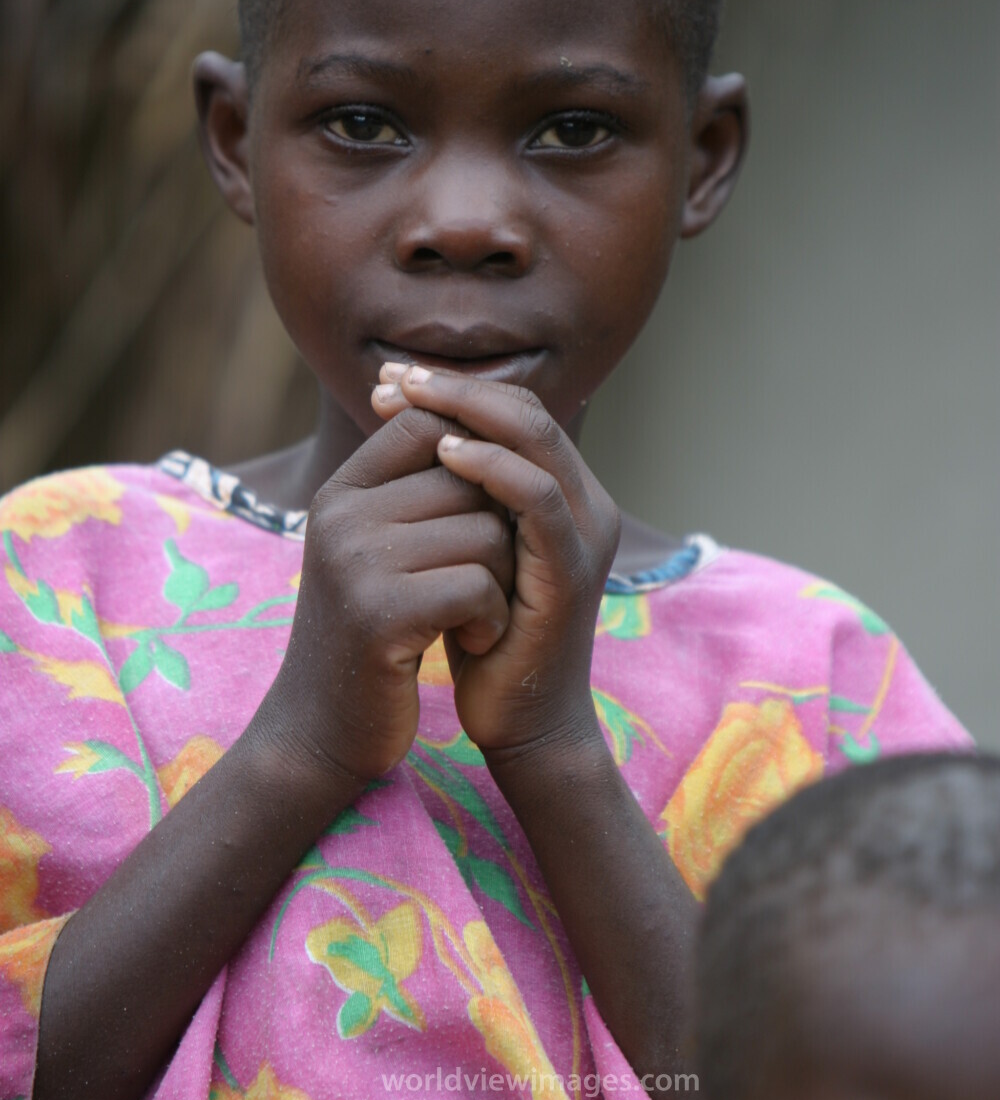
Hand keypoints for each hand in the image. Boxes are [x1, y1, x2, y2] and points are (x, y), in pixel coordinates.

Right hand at [266, 405, 514, 786]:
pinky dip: (493, 617)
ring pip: (485, 532)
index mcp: (341, 492)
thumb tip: (486, 417)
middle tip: (488, 576)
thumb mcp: (378, 551)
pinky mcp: (380, 615)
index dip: (475, 455)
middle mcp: (340, 516)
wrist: (322, 731)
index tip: (481, 511)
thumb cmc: (372, 634)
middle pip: (469, 478)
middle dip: (498, 527)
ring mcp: (355, 564)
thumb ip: (416, 490)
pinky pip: (478, 585)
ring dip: (502, 579)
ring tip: (476, 613)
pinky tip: (474, 639)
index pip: (425, 423)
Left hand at [372, 365, 620, 756]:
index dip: (454, 388)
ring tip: (414, 396)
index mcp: (562, 495)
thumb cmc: (485, 640)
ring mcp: (582, 534)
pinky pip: (534, 496)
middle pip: (528, 411)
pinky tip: (444, 454)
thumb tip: (401, 436)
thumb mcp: (466, 554)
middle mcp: (584, 503)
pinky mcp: (570, 569)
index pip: (514, 412)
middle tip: (396, 375)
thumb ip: (457, 500)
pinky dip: (490, 466)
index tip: (390, 380)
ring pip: (536, 439)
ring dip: (470, 410)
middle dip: (457, 386)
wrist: (521, 724)